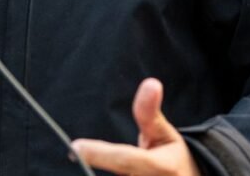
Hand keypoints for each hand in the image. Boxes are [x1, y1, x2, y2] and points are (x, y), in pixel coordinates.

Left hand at [71, 78, 200, 175]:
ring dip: (109, 173)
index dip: (99, 154)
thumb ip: (149, 112)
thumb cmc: (173, 159)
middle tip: (90, 158)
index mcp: (162, 167)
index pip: (125, 159)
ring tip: (108, 165)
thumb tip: (151, 82)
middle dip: (99, 167)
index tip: (75, 147)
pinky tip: (105, 172)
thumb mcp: (164, 135)